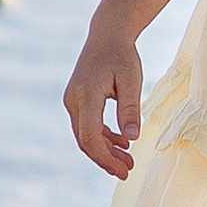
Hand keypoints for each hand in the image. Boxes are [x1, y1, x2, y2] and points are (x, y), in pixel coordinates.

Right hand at [65, 25, 143, 177]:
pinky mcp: (78, 101)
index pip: (89, 135)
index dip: (104, 156)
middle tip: (128, 171)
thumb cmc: (122, 55)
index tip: (122, 169)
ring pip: (86, 135)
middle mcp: (73, 100)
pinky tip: (122, 143)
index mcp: (86, 95)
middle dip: (106, 159)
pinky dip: (103, 138)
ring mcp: (73, 101)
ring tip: (128, 161)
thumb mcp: (131, 81)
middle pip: (86, 140)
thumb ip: (130, 109)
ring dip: (106, 150)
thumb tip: (133, 137)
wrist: (107, 35)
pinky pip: (87, 126)